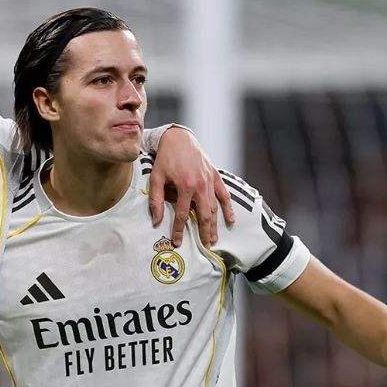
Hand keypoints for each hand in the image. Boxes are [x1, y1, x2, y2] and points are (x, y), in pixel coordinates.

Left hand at [147, 126, 234, 246]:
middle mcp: (200, 185)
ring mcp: (210, 181)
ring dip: (215, 225)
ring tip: (213, 239)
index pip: (182, 215)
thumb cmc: (165, 159)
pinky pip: (224, 195)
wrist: (179, 138)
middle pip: (203, 215)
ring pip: (214, 208)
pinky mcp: (215, 176)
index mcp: (185, 186)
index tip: (177, 243)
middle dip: (203, 233)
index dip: (179, 230)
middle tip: (204, 248)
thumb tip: (156, 221)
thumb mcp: (156, 178)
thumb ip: (156, 200)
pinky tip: (230, 220)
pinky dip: (228, 208)